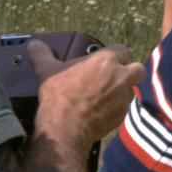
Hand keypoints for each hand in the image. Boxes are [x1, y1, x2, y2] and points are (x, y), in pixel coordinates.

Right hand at [30, 40, 144, 149]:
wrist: (65, 127)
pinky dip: (116, 107)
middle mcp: (121, 76)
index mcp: (106, 61)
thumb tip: (33, 43)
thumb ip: (42, 53)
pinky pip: (124, 107)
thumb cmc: (58, 96)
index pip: (123, 49)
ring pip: (132, 89)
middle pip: (138, 68)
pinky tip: (101, 110)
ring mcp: (124, 96)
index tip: (106, 61)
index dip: (116, 55)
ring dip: (123, 90)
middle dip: (130, 71)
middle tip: (114, 76)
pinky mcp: (123, 113)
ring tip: (105, 95)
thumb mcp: (47, 70)